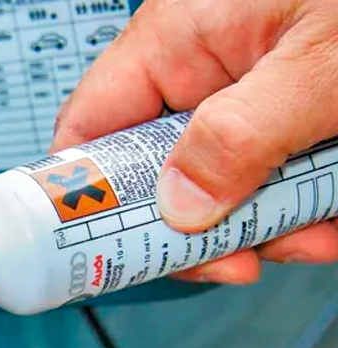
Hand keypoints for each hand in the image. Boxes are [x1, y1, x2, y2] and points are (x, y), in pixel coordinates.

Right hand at [51, 0, 337, 282]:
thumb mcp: (320, 66)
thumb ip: (241, 136)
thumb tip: (178, 207)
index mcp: (182, 37)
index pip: (91, 129)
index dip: (86, 196)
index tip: (109, 250)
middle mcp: (207, 70)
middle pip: (161, 175)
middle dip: (203, 226)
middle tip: (240, 257)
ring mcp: (252, 99)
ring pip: (227, 190)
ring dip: (271, 226)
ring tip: (318, 230)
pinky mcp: (296, 122)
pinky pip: (278, 182)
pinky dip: (308, 211)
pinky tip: (333, 217)